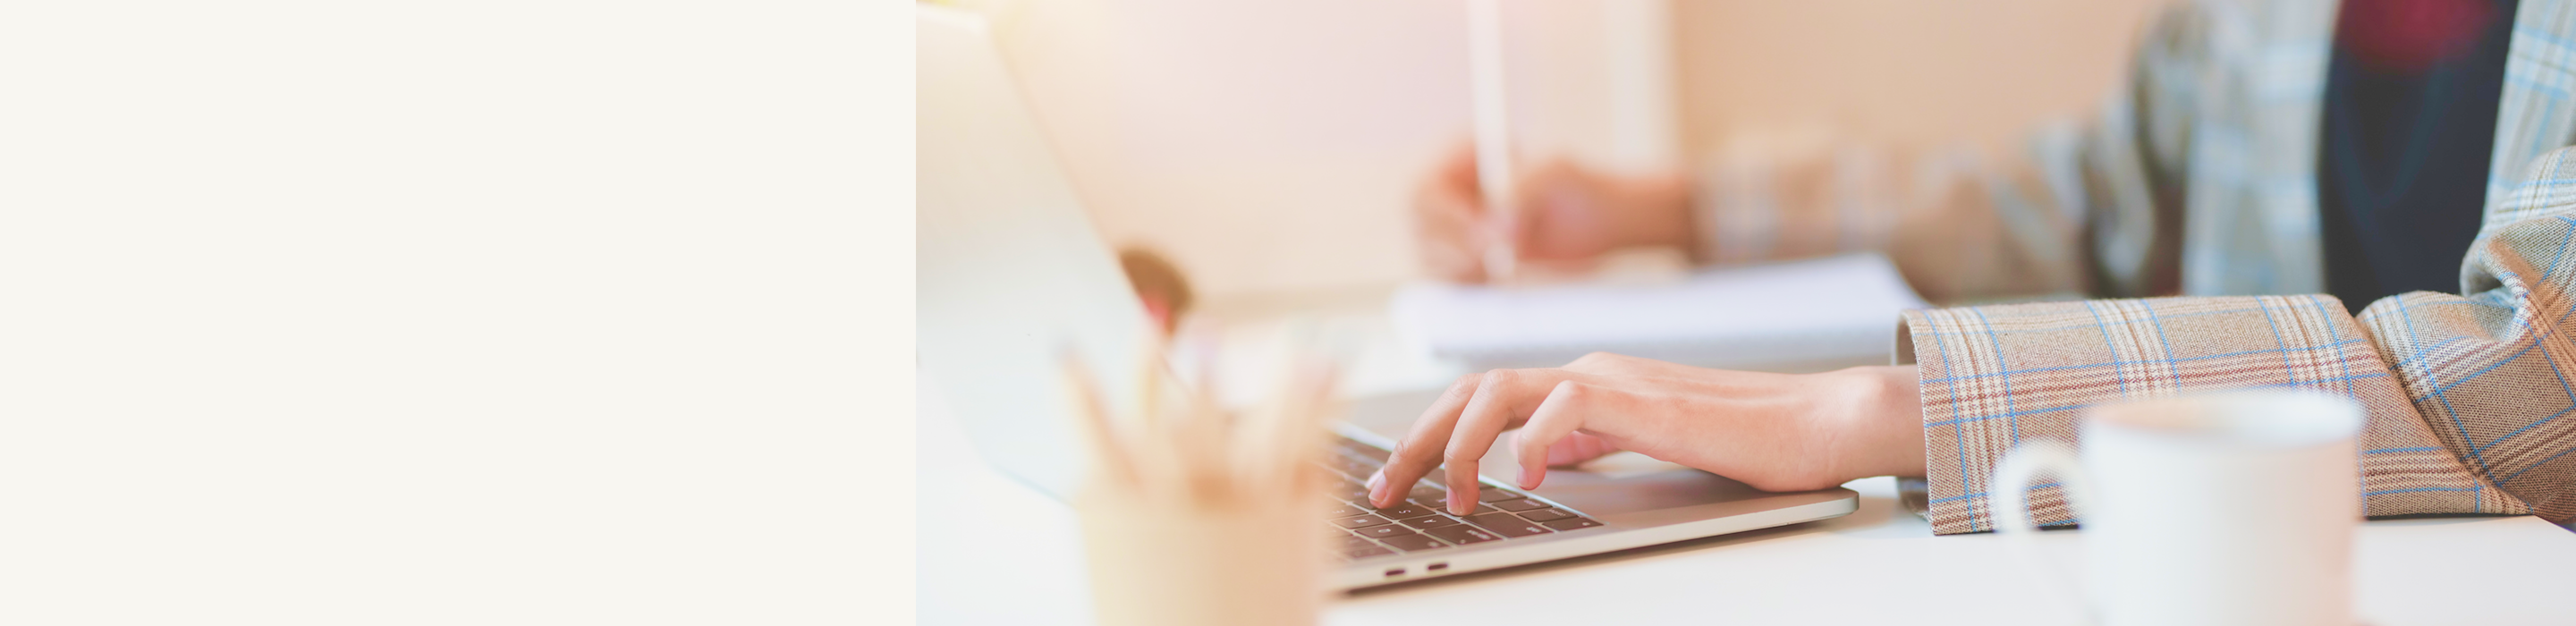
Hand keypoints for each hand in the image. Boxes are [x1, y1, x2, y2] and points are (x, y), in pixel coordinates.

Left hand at [1364, 353, 1926, 514]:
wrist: (1815, 424)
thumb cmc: (1739, 441)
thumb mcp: (1639, 446)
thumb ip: (1588, 443)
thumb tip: (1539, 458)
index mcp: (1579, 384)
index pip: (1479, 398)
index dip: (1425, 436)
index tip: (1392, 482)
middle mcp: (1585, 372)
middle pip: (1470, 390)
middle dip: (1416, 441)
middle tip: (1386, 493)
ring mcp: (1612, 380)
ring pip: (1502, 390)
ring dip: (1460, 444)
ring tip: (1453, 496)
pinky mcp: (1645, 399)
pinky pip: (1568, 404)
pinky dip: (1536, 439)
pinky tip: (1529, 477)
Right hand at [1411, 142, 1693, 282]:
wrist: (1601, 223)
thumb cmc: (1580, 186)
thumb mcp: (1556, 174)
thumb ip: (1524, 190)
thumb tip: (1501, 228)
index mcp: (1463, 159)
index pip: (1425, 191)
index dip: (1445, 218)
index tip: (1481, 235)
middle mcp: (1451, 194)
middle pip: (1421, 228)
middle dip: (1454, 248)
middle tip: (1495, 259)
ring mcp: (1455, 230)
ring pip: (1430, 257)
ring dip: (1463, 268)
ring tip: (1505, 264)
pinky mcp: (1465, 262)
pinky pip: (1448, 280)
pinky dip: (1469, 284)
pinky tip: (1499, 278)